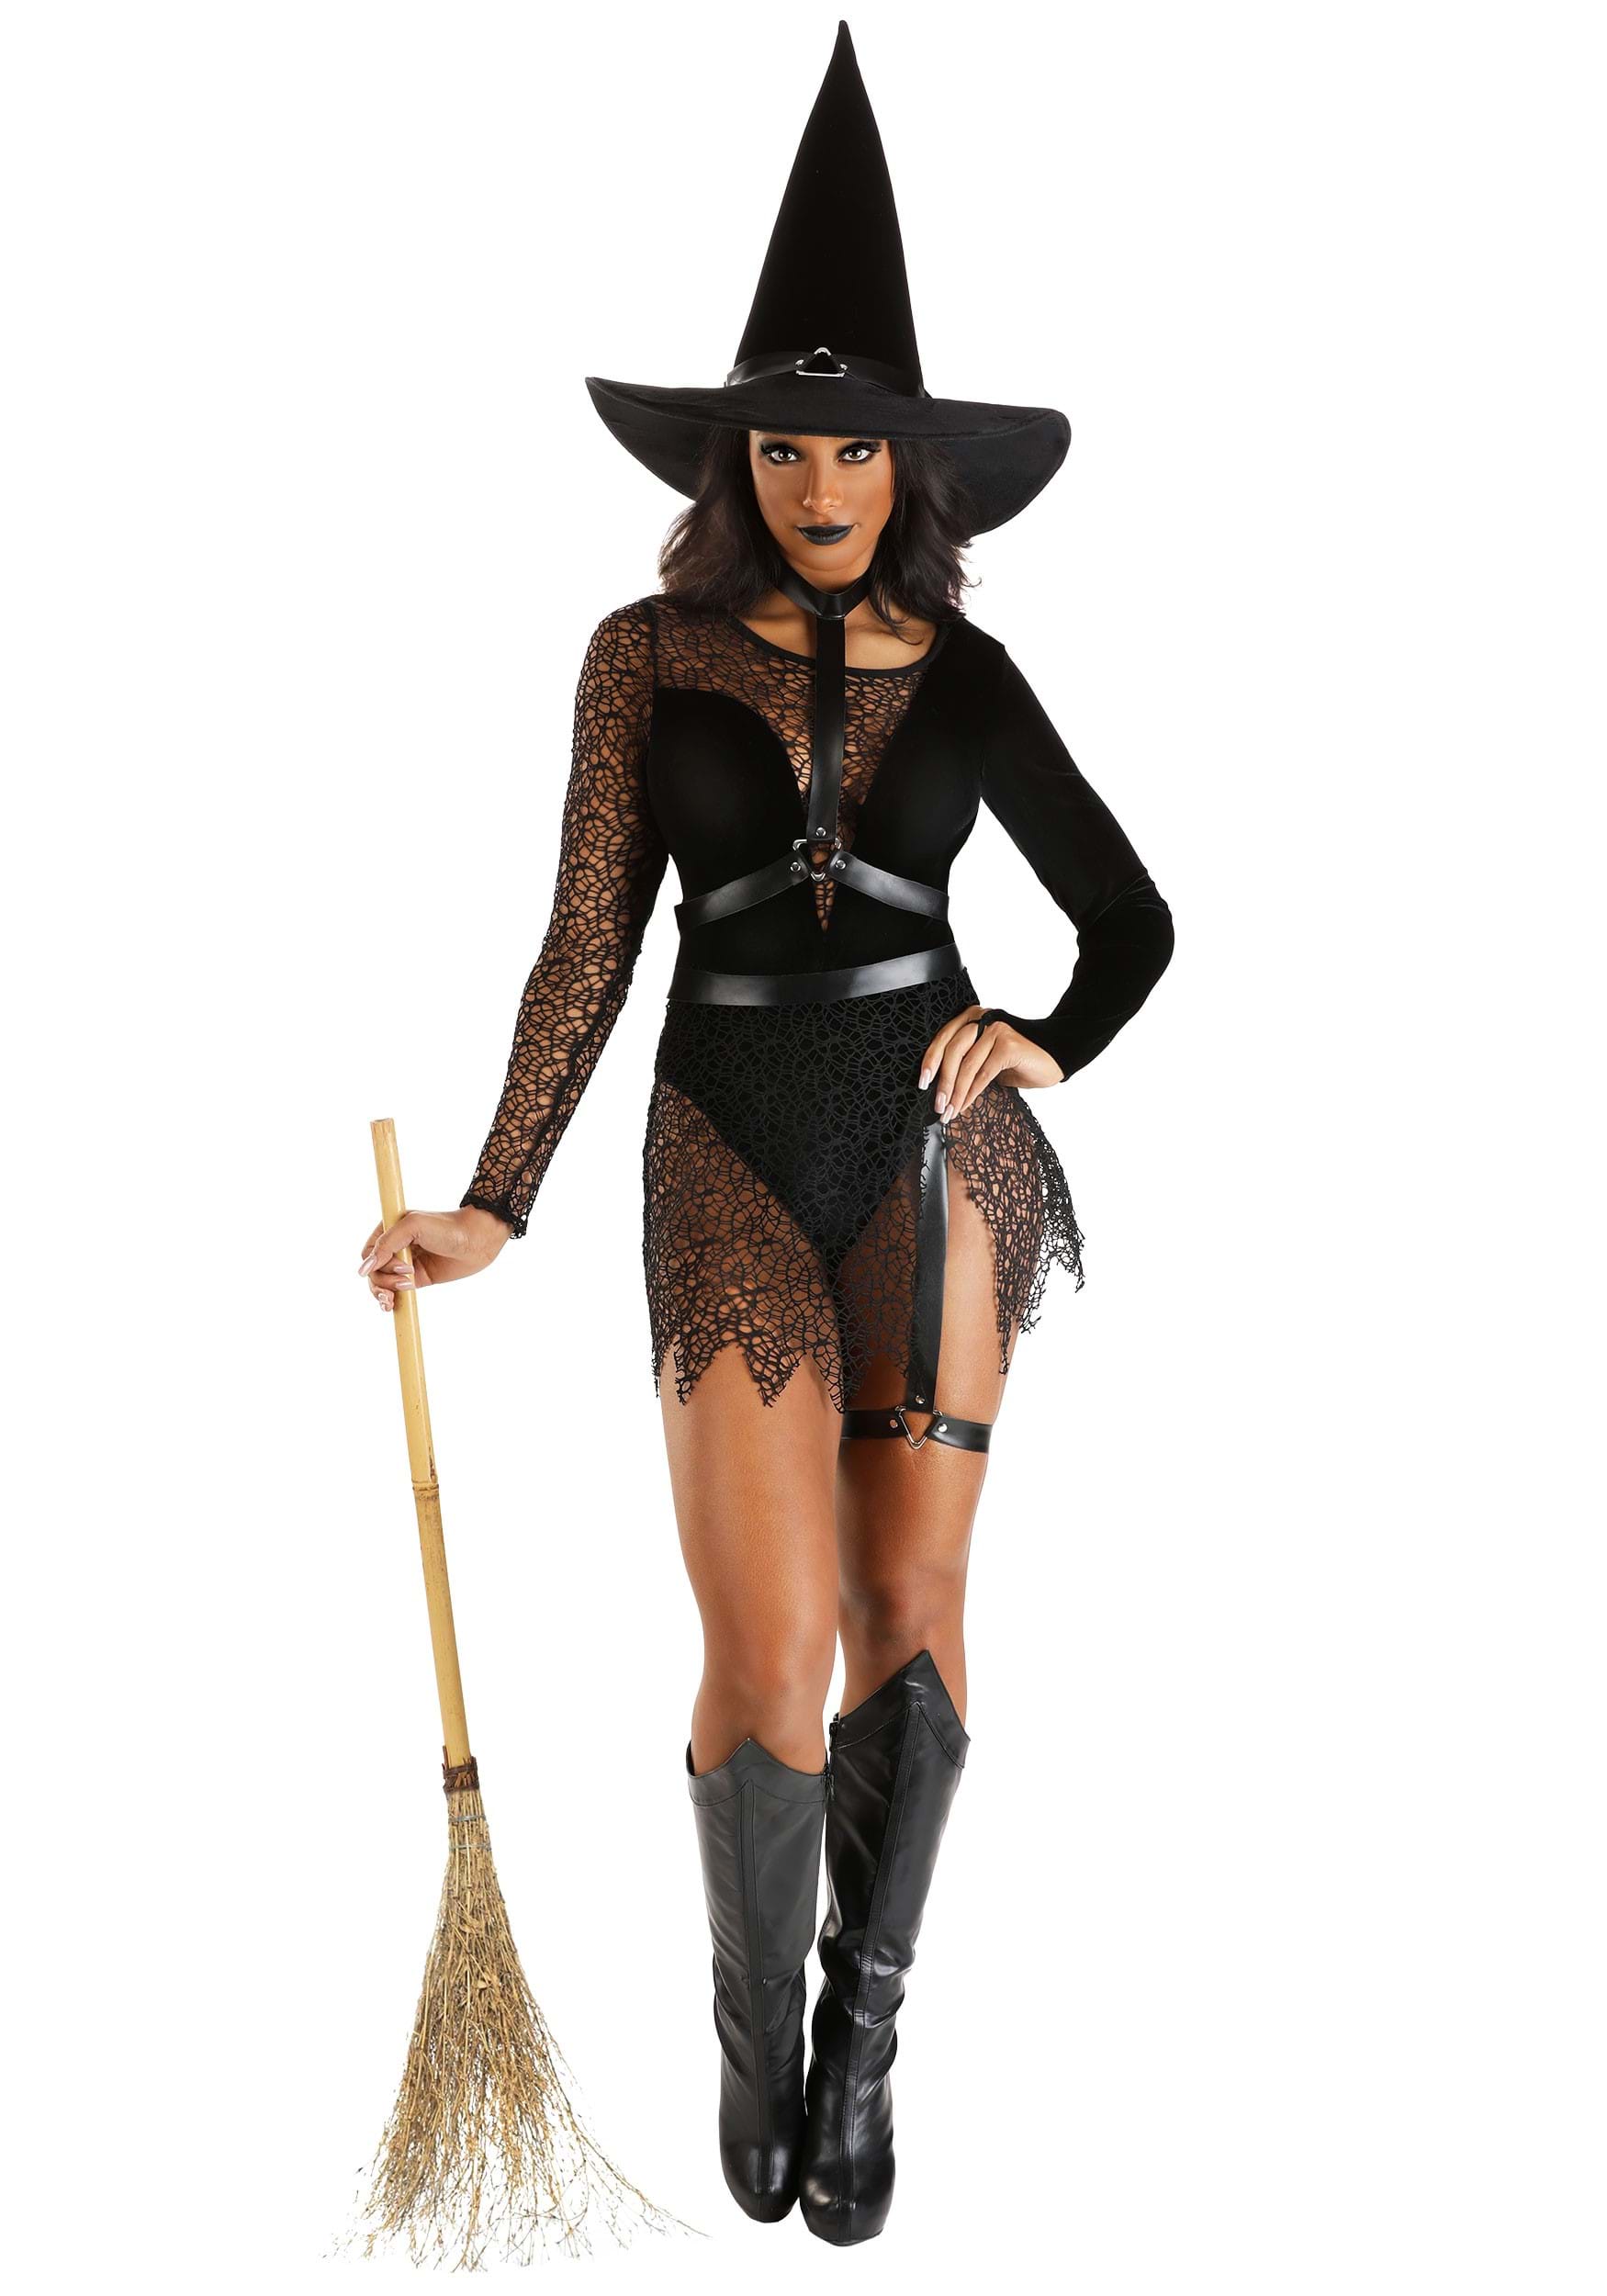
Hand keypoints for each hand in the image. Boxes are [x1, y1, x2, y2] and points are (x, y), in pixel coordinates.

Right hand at [355, 1206, 510, 1311]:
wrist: (477, 1240)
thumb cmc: (447, 1226)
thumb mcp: (413, 1226)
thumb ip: (386, 1244)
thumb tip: (363, 1269)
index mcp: (390, 1230)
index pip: (368, 1253)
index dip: (377, 1264)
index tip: (400, 1266)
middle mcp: (395, 1247)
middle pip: (373, 1271)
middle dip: (383, 1281)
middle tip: (406, 1279)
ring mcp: (405, 1264)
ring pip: (381, 1284)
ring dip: (384, 1292)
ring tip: (397, 1296)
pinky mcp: (417, 1278)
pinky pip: (396, 1292)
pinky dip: (390, 1301)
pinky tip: (390, 1306)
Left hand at [917, 1005, 1064, 1122]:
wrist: (1054, 1057)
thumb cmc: (1018, 1061)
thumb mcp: (986, 1058)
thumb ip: (966, 1062)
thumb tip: (939, 1088)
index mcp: (972, 1017)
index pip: (943, 1038)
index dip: (930, 1061)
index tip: (922, 1083)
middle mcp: (982, 1018)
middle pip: (952, 1051)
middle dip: (942, 1082)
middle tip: (937, 1106)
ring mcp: (996, 1029)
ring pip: (967, 1065)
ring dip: (955, 1092)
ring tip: (949, 1111)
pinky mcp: (1008, 1044)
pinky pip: (983, 1073)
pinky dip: (971, 1092)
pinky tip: (965, 1105)